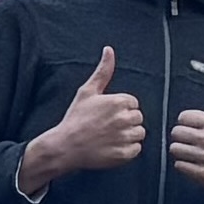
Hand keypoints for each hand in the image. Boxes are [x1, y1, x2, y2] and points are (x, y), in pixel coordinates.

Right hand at [24, 45, 144, 192]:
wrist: (64, 146)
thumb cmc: (75, 118)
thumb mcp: (87, 91)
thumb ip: (103, 71)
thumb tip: (109, 50)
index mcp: (118, 101)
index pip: (133, 103)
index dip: (121, 109)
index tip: (107, 115)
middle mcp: (124, 118)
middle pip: (138, 118)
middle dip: (126, 122)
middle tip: (107, 127)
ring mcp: (124, 137)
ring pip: (139, 134)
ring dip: (128, 136)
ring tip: (110, 137)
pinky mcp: (124, 154)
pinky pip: (136, 149)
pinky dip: (127, 150)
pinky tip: (112, 147)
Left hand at [169, 65, 203, 202]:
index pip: (183, 117)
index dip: (187, 123)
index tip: (197, 128)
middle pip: (176, 133)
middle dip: (182, 137)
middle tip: (195, 142)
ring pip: (175, 149)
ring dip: (181, 152)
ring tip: (194, 153)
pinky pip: (179, 166)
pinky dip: (184, 166)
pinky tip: (196, 165)